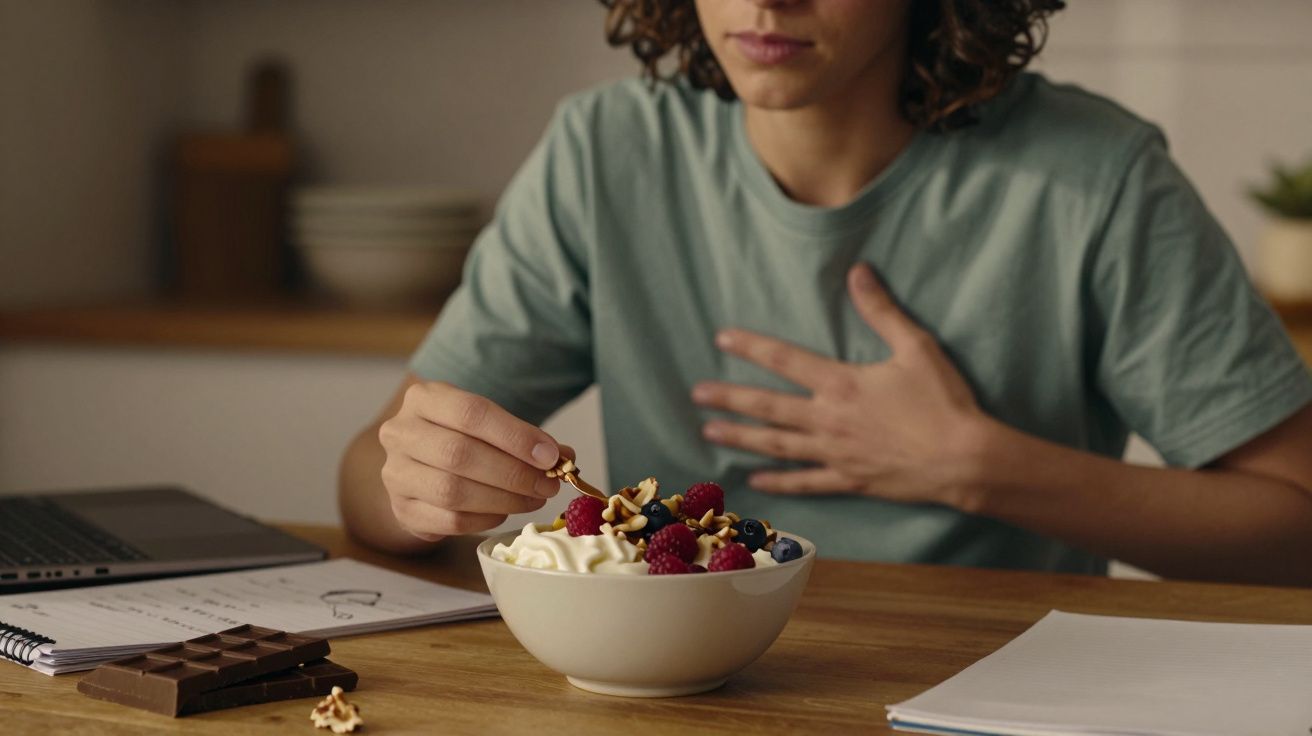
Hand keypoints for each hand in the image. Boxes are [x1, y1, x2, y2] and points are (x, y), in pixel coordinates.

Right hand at [377, 382, 564, 540]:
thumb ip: (527, 439)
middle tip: (547, 485)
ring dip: (504, 498)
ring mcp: (395, 474)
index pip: (471, 413)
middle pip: (460, 454)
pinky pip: (450, 520)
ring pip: (453, 491)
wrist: (422, 466)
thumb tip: (565, 457)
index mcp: (424, 399)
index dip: (515, 436)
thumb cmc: (464, 439)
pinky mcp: (402, 510)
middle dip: (513, 473)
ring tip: (533, 499)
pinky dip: (485, 518)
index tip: (551, 456)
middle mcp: (400, 432)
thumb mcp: (491, 426)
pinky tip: (504, 510)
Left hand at [692, 263, 990, 508]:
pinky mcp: (848, 480)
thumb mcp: (916, 347)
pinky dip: (778, 482)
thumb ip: (881, 310)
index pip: (784, 360)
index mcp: (841, 383)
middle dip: (730, 398)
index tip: (722, 338)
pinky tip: (754, 480)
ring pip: (776, 444)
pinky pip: (804, 482)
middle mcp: (828, 419)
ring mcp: (834, 453)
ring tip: (709, 432)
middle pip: (768, 406)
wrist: (964, 460)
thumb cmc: (943, 402)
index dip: (751, 347)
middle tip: (697, 394)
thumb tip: (858, 271)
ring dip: (741, 438)